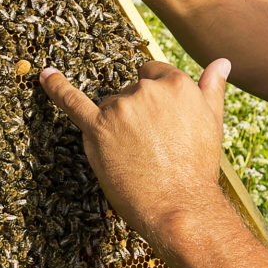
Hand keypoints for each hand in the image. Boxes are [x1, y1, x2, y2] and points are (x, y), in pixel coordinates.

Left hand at [39, 58, 235, 244]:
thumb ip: (213, 87)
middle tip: (151, 147)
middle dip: (136, 113)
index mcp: (177, 83)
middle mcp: (147, 89)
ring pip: (109, 105)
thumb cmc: (198, 168)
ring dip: (116, 124)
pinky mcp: (98, 128)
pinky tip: (44, 75)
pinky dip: (56, 88)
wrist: (180, 206)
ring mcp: (121, 107)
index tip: (159, 123)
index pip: (153, 74)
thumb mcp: (212, 122)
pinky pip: (72, 102)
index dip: (154, 99)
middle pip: (130, 90)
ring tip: (134, 156)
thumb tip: (223, 61)